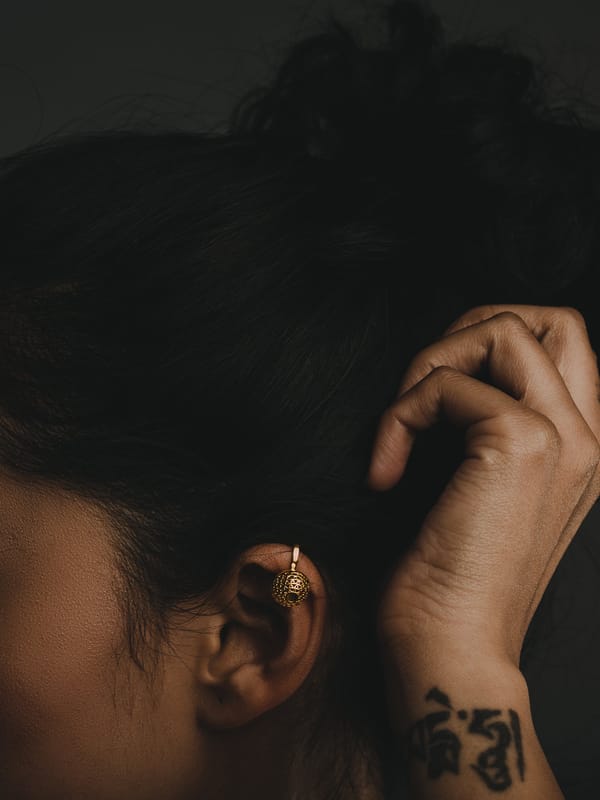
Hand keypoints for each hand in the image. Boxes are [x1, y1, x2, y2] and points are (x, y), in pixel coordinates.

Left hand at [367, 305, 599, 669]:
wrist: (451, 647)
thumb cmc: (449, 574)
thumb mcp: (478, 488)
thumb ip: (484, 426)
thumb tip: (443, 373)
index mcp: (580, 447)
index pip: (567, 344)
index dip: (495, 339)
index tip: (440, 390)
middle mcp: (587, 437)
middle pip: (553, 318)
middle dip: (473, 330)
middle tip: (424, 388)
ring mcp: (563, 438)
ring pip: (502, 331)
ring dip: (430, 364)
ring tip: (400, 426)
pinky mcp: (520, 445)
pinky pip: (445, 385)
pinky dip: (399, 416)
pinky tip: (384, 470)